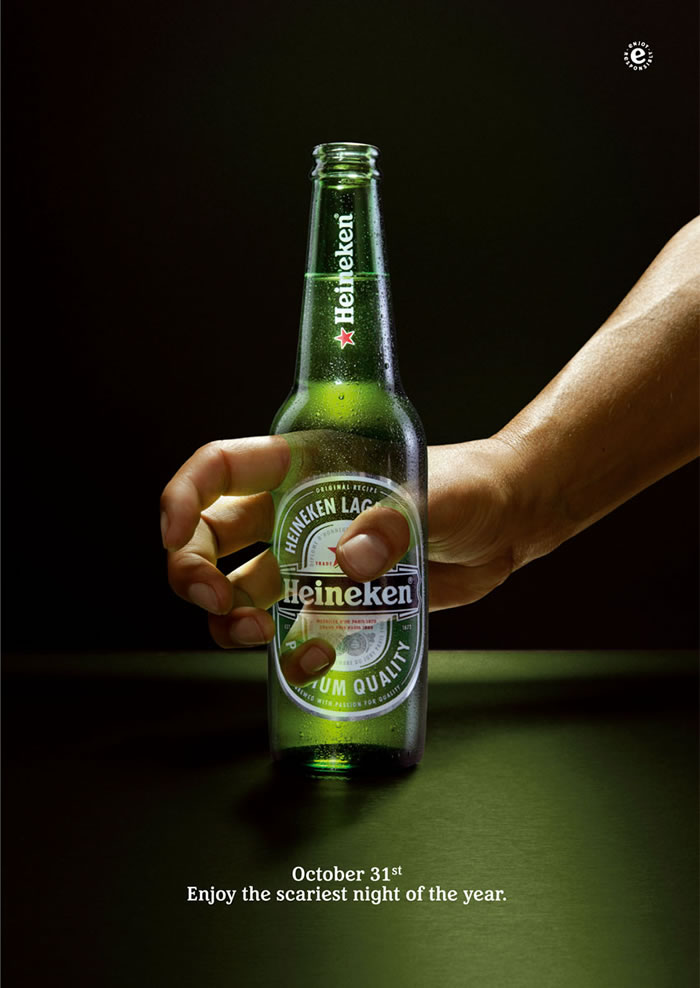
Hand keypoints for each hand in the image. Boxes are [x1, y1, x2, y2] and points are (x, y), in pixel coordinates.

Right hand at [160, 435, 524, 683]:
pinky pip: (289, 630)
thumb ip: (393, 524)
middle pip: (211, 538)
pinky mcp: (336, 602)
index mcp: (306, 467)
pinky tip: (310, 658)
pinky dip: (285, 652)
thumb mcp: (437, 497)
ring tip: (261, 636)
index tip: (173, 533)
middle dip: (192, 570)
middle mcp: (296, 514)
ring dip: (229, 620)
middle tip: (214, 601)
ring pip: (239, 591)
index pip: (223, 467)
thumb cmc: (473, 487)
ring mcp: (311, 561)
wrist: (508, 525)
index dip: (185, 495)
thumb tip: (349, 564)